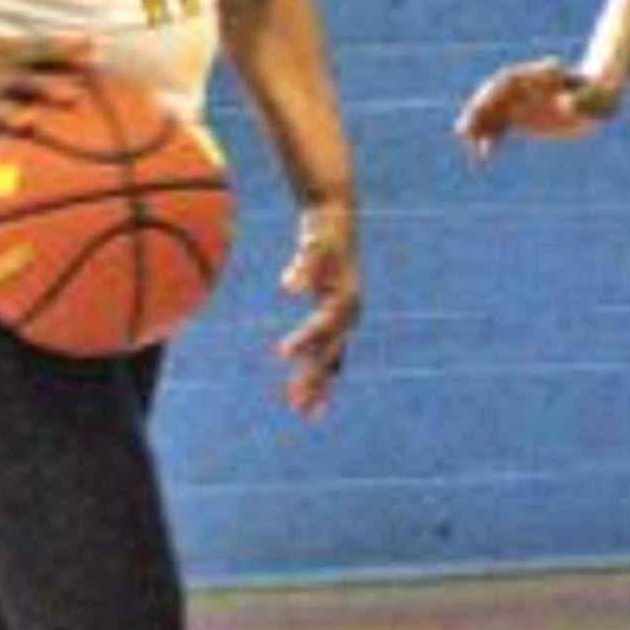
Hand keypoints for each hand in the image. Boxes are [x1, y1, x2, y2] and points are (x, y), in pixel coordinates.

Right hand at [0, 35, 95, 146]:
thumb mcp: (13, 52)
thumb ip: (51, 52)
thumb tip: (95, 44)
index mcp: (8, 56)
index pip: (40, 49)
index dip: (64, 49)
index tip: (92, 51)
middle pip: (25, 79)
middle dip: (49, 86)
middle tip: (76, 93)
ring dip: (14, 113)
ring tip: (28, 120)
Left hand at [273, 202, 361, 416]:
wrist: (336, 218)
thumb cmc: (322, 230)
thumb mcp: (314, 244)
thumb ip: (304, 266)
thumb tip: (289, 288)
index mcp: (344, 298)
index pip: (323, 327)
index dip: (304, 342)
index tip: (280, 356)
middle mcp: (349, 312)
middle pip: (331, 352)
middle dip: (315, 379)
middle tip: (296, 407)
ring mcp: (345, 316)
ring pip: (333, 357)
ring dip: (319, 382)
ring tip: (304, 411)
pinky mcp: (337, 316)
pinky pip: (330, 350)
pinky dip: (320, 368)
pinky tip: (308, 387)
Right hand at [452, 58, 618, 158]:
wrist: (599, 96)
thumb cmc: (603, 95)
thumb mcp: (602, 97)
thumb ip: (586, 100)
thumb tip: (564, 105)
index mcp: (543, 77)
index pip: (513, 79)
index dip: (498, 91)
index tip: (485, 103)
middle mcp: (528, 87)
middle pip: (497, 95)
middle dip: (481, 109)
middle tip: (465, 128)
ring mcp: (523, 101)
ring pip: (495, 111)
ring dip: (480, 125)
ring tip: (468, 142)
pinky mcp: (523, 117)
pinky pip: (501, 126)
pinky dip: (491, 138)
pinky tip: (484, 153)